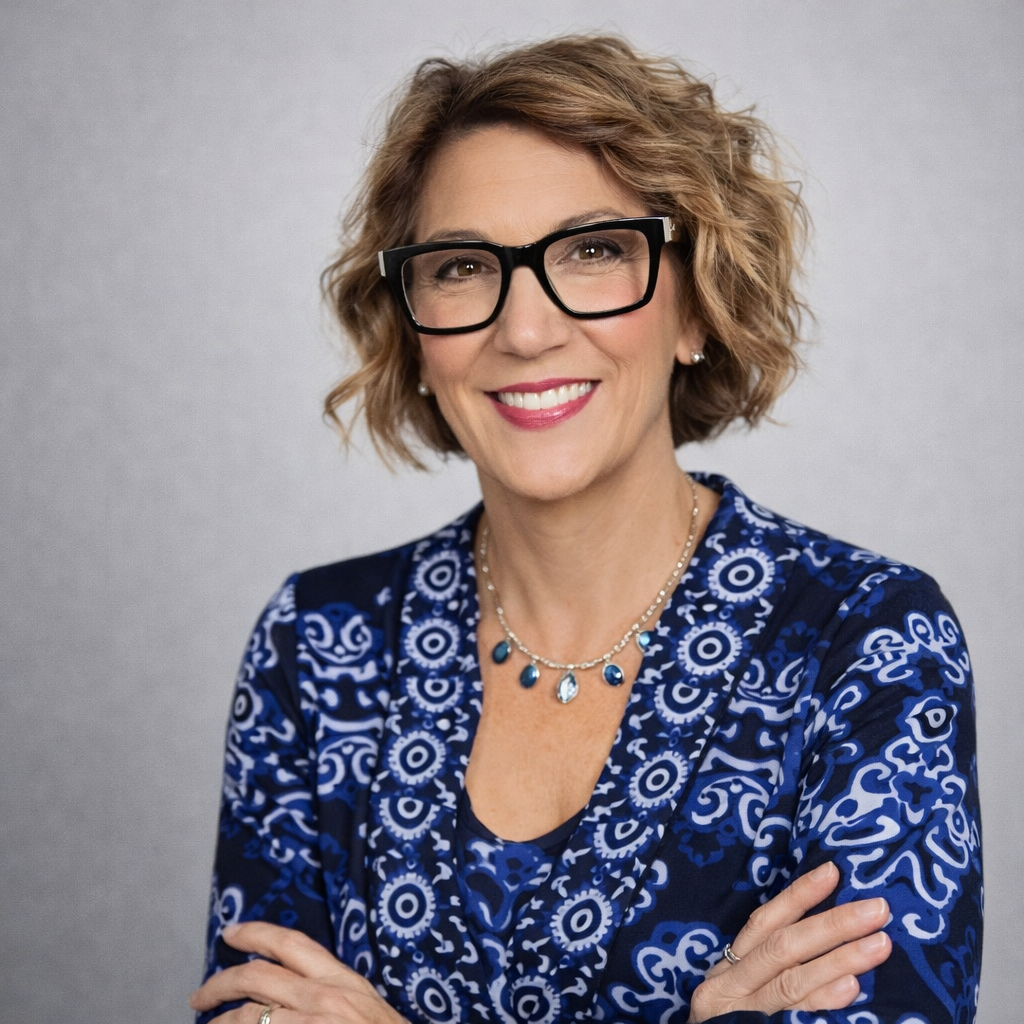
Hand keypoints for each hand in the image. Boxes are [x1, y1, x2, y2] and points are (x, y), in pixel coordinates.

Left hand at [189, 922, 408, 1023]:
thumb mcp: (363, 1008)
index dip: (255, 933)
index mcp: (341, 980)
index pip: (291, 944)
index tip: (230, 932)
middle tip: (199, 996)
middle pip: (256, 977)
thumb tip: (290, 994)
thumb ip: (329, 994)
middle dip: (219, 983)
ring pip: (247, 1017)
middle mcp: (324, 998)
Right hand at [687, 862, 891, 1022]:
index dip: (798, 896)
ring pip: (791, 982)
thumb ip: (770, 967)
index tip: (833, 872)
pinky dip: (823, 1002)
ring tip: (879, 945)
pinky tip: (851, 990)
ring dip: (839, 960)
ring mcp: (744, 1015)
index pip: (764, 922)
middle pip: (783, 948)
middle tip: (877, 910)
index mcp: (728, 968)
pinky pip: (793, 1018)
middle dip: (832, 925)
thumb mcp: (740, 993)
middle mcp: (730, 986)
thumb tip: (828, 932)